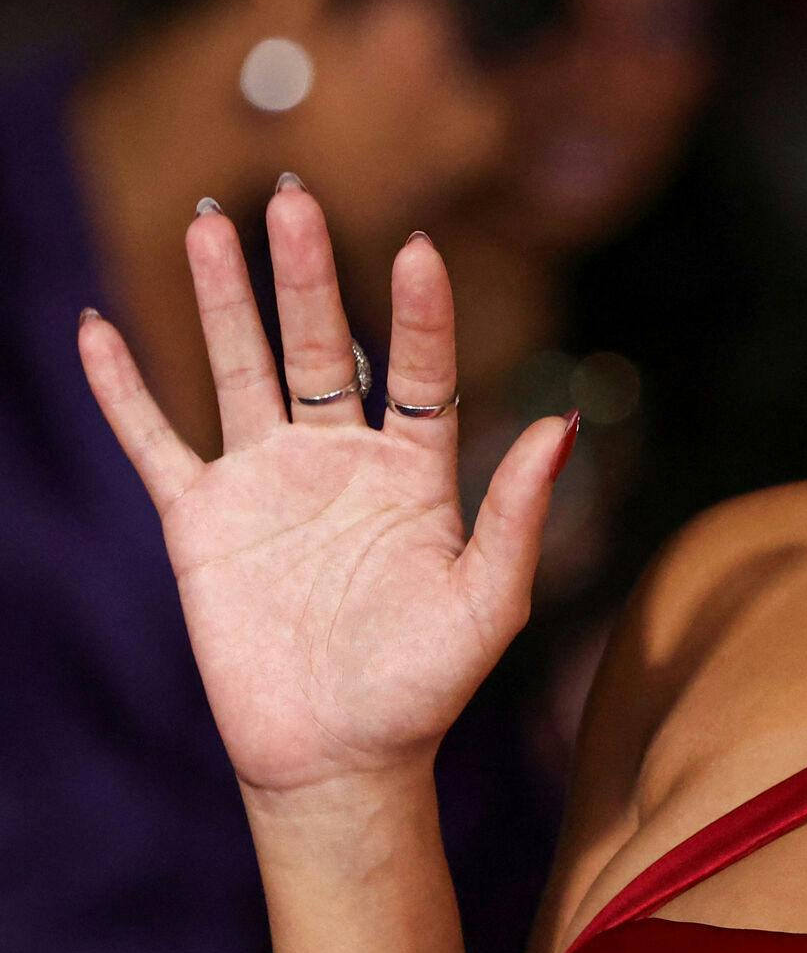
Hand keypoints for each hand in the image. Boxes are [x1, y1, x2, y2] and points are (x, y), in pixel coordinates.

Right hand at [77, 180, 575, 795]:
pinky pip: (154, 441)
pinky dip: (123, 389)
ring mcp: (268, 483)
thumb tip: (562, 422)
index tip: (419, 249)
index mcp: (416, 470)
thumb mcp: (489, 599)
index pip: (421, 369)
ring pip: (240, 370)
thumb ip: (519, 511)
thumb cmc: (426, 684)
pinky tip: (98, 328)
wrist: (339, 758)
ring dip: (221, 300)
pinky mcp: (202, 521)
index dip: (421, 313)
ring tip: (210, 222)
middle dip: (306, 273)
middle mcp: (341, 458)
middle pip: (321, 346)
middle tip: (291, 194)